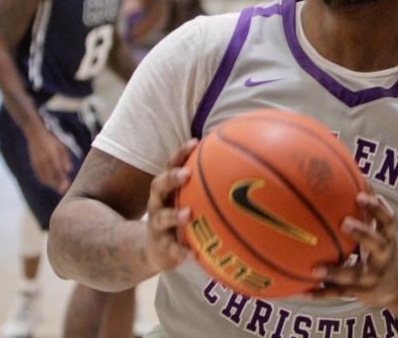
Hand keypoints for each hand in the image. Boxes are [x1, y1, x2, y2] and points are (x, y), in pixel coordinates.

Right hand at [26, 125, 72, 192]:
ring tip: (59, 189)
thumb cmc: (51, 140)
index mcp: (51, 155)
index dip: (62, 180)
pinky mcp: (33, 164)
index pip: (57, 171)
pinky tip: (51, 184)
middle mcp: (43, 160)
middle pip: (50, 177)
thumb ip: (65, 159)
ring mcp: (37, 163)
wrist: (35, 134)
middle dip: (57, 185)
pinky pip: (39, 176)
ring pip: (44, 178)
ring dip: (51, 185)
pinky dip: (45, 181)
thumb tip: (69, 170)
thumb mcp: (61, 147)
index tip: (66, 187)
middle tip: (63, 191)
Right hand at [145, 139, 197, 272]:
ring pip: (161, 217)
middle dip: (171, 178)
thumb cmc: (179, 216)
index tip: (195, 142)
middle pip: (158, 185)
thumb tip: (243, 168)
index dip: (180, 153)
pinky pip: (170, 249)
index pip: (170, 165)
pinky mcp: (161, 247)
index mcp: (167, 189)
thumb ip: (207, 186)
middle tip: (186, 174)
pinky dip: (180, 251)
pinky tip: (193, 255)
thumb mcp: (189, 200)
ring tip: (188, 214)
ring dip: (174, 215)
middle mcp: (158, 203)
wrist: (154, 249)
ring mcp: (156, 225)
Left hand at [311, 193, 397, 307]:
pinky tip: (302, 291)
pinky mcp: (361, 293)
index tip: (360, 197)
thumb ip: (370, 210)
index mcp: (387, 238)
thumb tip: (354, 175)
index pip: (387, 220)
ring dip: (334, 271)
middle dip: (362, 233)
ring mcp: (373, 277)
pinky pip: (339, 293)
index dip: (376, 208)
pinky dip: (321, 292)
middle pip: (377, 244)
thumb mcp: (381, 231)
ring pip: (355, 274)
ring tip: (315, 268)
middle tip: (344, 223)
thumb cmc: (382, 249)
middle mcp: (383, 257)